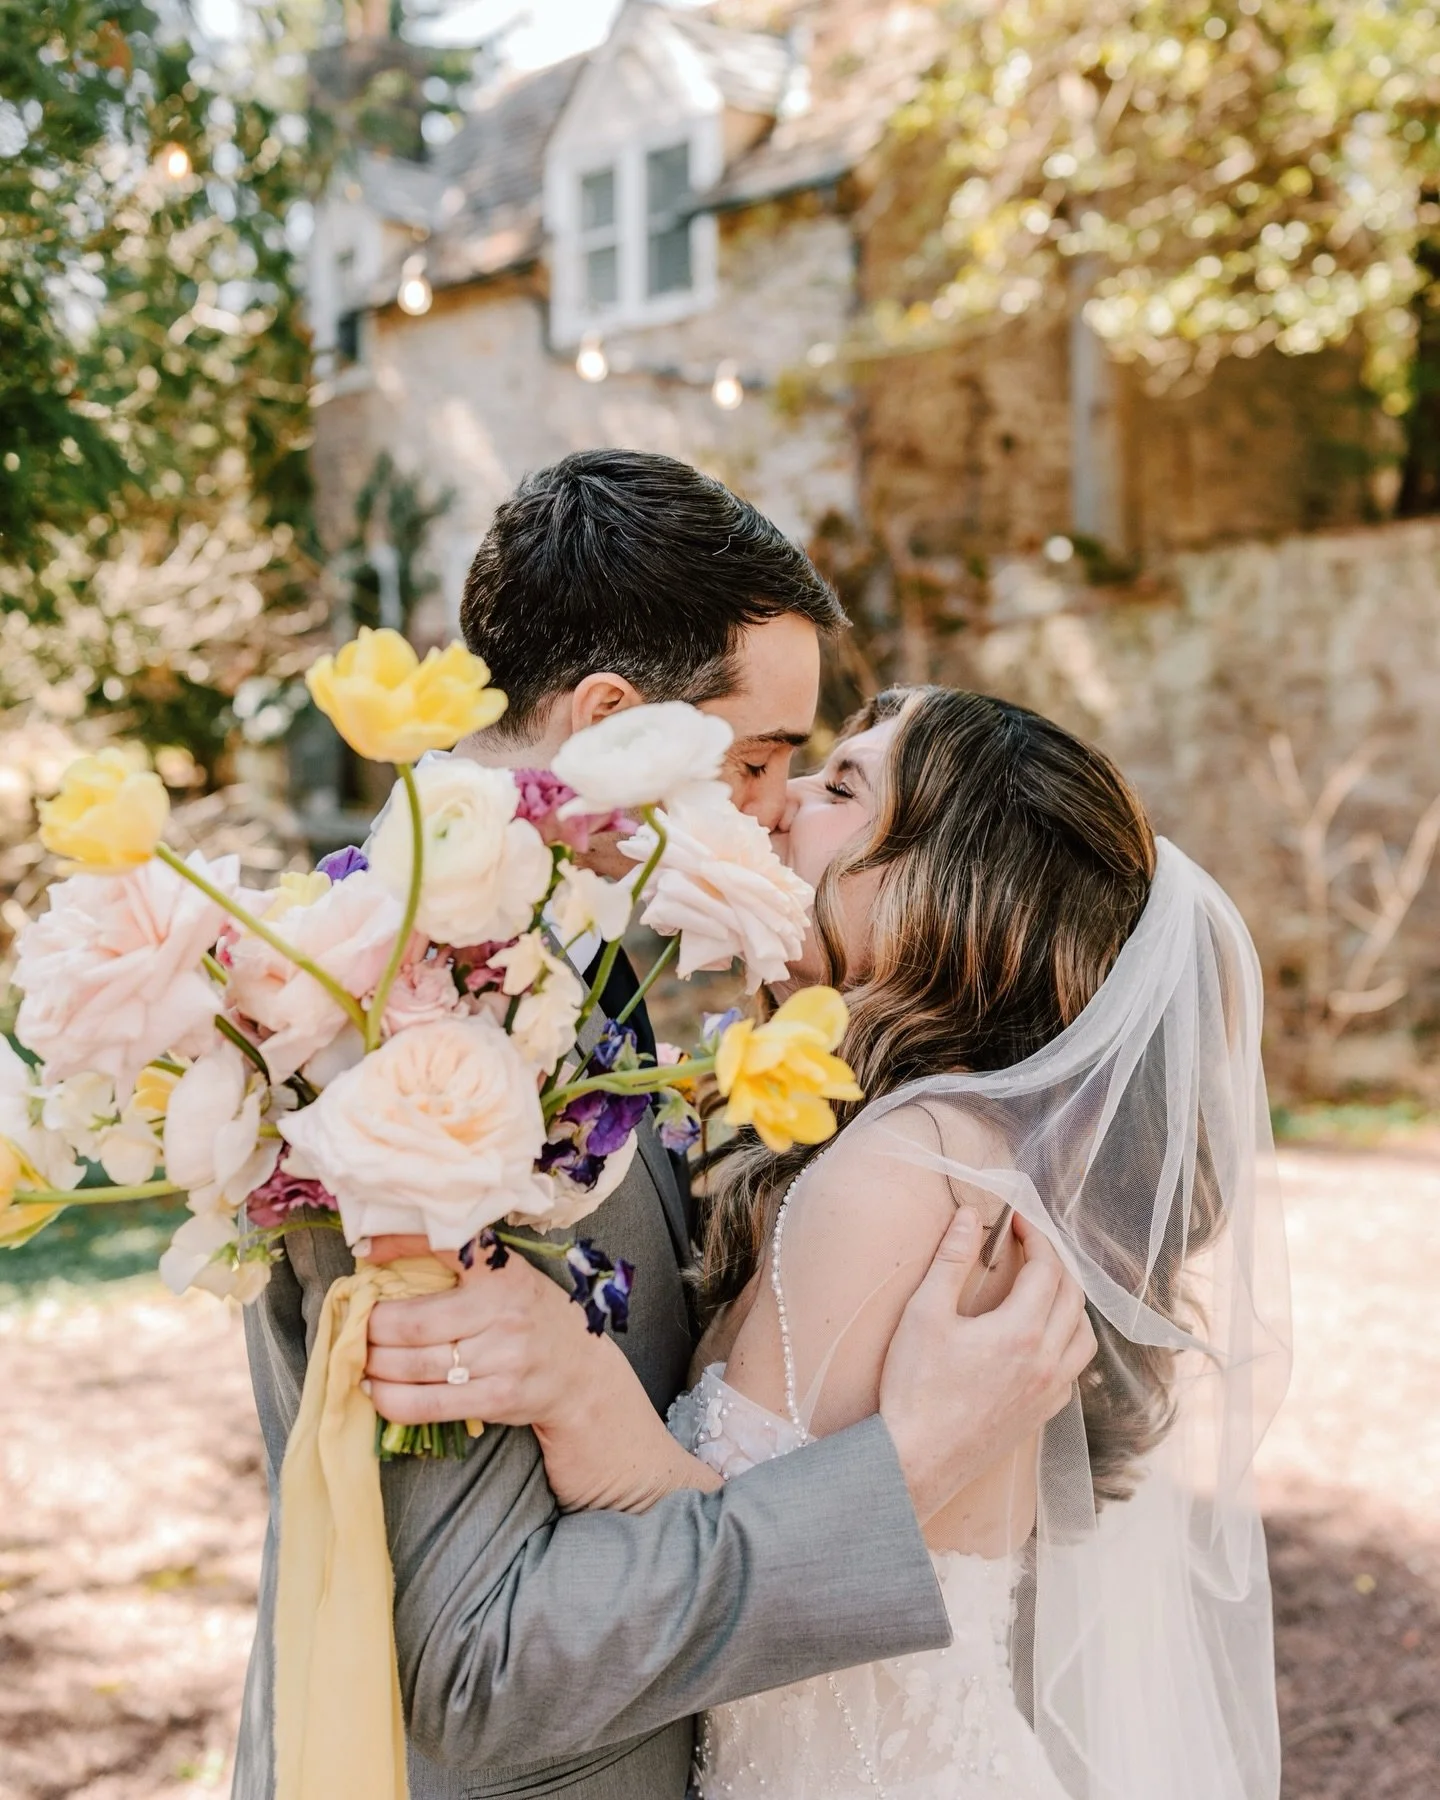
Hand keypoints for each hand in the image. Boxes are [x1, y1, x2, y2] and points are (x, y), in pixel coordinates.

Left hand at [365, 1252, 717, 1510]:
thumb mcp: (508, 1277)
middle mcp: (505, 1311)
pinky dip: (392, 1400)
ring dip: (373, 1366)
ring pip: (414, 1365)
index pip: (446, 1246)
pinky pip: (429, 1404)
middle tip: (354, 1326)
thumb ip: (461, 1266)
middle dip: (370, 1328)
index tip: (364, 1246)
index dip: (399, 1244)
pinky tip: (375, 1392)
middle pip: (412, 1323)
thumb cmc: (529, 1316)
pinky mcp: (499, 1397)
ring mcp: (504, 1357)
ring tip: (358, 1360)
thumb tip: (379, 1252)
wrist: (581, 1372)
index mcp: (504, 1271)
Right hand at [878, 1207, 1095, 1523]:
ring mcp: (1049, 1392)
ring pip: (1084, 1336)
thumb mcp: (924, 1313)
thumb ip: (951, 1260)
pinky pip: (1074, 1371)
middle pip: (1073, 1297)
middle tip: (1028, 1246)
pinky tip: (1042, 1341)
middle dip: (1054, 1263)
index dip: (1036, 1237)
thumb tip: (969, 1216)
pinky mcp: (1041, 1416)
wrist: (915, 1459)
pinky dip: (1067, 1344)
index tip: (1017, 1222)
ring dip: (1070, 1303)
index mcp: (1022, 1331)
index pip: (1047, 1268)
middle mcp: (1047, 1361)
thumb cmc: (914, 1388)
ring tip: (1042, 1288)